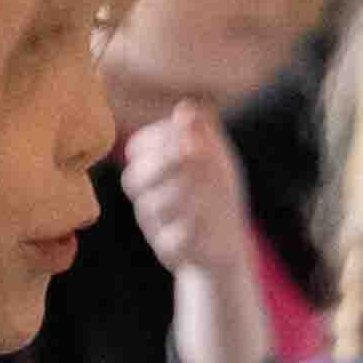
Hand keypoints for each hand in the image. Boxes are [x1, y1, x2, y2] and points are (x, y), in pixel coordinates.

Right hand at [122, 101, 250, 285]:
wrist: (226, 246)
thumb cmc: (217, 196)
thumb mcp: (216, 159)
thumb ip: (203, 132)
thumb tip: (186, 108)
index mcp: (152, 174)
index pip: (138, 150)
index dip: (158, 138)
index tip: (188, 135)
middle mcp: (148, 200)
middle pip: (135, 179)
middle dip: (162, 161)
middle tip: (191, 151)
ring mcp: (157, 228)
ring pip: (152, 208)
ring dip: (179, 190)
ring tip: (205, 183)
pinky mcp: (173, 253)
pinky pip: (171, 241)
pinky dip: (187, 227)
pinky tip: (204, 214)